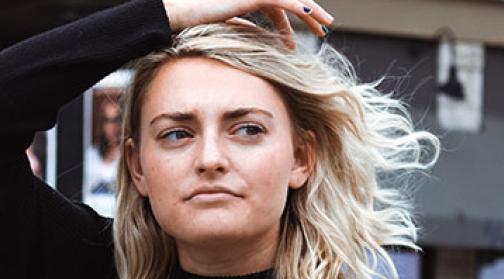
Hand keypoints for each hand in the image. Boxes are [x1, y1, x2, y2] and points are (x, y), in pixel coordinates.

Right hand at [164, 0, 332, 47]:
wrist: (178, 15)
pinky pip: (281, 0)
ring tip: (325, 25)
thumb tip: (256, 43)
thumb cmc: (194, 24)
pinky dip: (297, 7)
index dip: (290, 26)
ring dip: (310, 11)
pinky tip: (310, 15)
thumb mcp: (225, 30)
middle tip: (324, 29)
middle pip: (289, 2)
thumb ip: (242, 32)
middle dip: (308, 15)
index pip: (278, 9)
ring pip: (290, 0)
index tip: (295, 47)